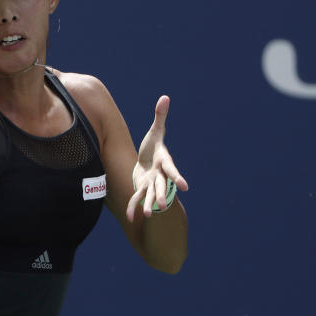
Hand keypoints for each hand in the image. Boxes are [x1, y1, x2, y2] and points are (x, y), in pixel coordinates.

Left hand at [127, 95, 188, 221]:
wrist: (147, 163)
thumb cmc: (153, 147)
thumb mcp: (155, 132)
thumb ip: (160, 117)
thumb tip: (165, 97)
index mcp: (164, 162)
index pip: (171, 170)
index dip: (177, 177)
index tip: (185, 186)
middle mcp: (159, 175)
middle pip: (162, 186)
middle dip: (162, 195)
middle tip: (163, 205)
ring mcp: (151, 183)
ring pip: (150, 195)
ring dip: (149, 204)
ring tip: (149, 214)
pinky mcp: (141, 188)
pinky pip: (136, 198)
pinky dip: (133, 207)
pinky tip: (131, 217)